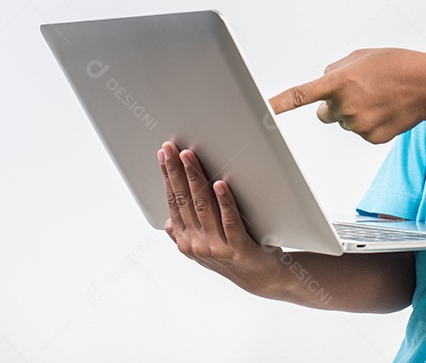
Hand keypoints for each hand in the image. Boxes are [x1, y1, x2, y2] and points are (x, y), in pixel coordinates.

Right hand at [158, 141, 284, 294]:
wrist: (261, 276)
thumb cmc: (232, 252)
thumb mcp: (203, 243)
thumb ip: (186, 230)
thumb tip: (168, 218)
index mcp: (185, 240)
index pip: (173, 201)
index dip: (167, 177)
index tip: (163, 154)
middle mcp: (196, 244)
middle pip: (184, 200)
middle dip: (176, 171)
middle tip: (171, 148)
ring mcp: (216, 248)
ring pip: (203, 206)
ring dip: (196, 179)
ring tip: (190, 157)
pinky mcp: (238, 248)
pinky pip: (230, 221)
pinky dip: (225, 201)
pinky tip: (221, 184)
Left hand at [269, 48, 425, 143]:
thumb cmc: (394, 65)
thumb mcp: (360, 56)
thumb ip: (335, 69)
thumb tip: (324, 83)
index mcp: (339, 81)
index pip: (301, 95)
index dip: (279, 104)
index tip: (261, 111)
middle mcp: (345, 106)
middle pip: (325, 113)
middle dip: (335, 105)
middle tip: (360, 92)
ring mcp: (358, 125)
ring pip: (345, 123)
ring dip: (356, 112)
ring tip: (379, 98)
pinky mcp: (371, 138)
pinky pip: (362, 132)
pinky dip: (372, 123)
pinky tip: (386, 111)